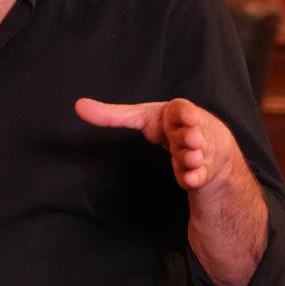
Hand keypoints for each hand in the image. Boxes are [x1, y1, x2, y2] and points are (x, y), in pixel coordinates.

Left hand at [73, 97, 237, 191]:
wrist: (205, 143)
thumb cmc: (170, 126)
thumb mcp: (142, 117)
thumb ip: (112, 115)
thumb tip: (78, 106)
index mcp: (177, 115)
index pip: (183, 110)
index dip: (185, 113)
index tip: (186, 116)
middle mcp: (190, 132)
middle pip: (191, 134)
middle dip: (190, 137)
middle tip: (189, 140)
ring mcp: (197, 152)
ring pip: (196, 155)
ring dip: (192, 157)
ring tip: (189, 157)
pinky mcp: (200, 171)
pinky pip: (199, 175)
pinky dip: (195, 177)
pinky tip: (189, 180)